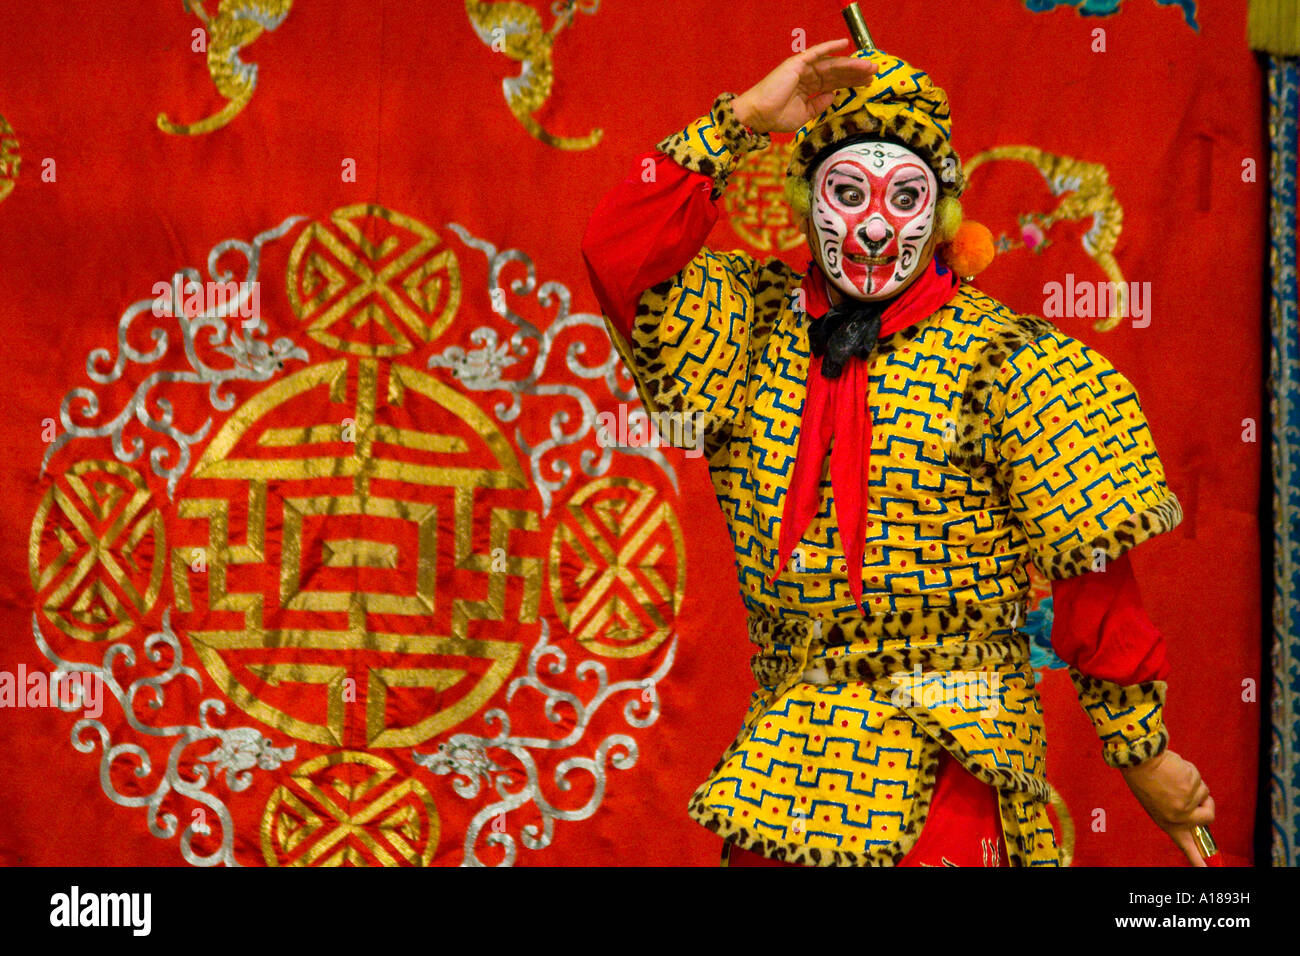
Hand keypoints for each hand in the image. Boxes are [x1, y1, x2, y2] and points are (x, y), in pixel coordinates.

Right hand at [732, 38, 876, 134]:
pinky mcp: (797, 63)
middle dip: (856, 72)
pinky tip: (844, 44)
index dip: (851, 82)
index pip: (835, 83)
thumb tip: (834, 95)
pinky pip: (816, 52)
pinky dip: (830, 47)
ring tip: (868, 65)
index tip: (867, 83)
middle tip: (874, 71)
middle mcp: (808, 76)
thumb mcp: (804, 114)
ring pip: (832, 64)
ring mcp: (803, 68)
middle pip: (837, 72)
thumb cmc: (776, 117)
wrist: (759, 115)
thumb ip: (819, 105)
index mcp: (809, 88)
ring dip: (850, 64)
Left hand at [1120, 749, 1215, 865]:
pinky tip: (1174, 769)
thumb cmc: (1144, 778)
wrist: (1138, 759)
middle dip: (1207, 804)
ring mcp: (1187, 803)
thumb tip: (1195, 814)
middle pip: (1209, 816)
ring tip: (1173, 776)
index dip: (1198, 858)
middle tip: (1195, 793)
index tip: (1207, 871)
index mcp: (1167, 822)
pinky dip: (1190, 772)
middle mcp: (1179, 817)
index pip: (1186, 845)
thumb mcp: (1157, 804)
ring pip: (1204, 792)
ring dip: (1193, 783)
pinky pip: (1199, 778)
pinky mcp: (1192, 787)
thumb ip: (1176, 812)